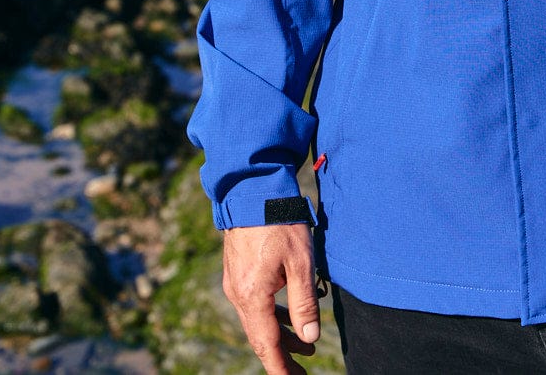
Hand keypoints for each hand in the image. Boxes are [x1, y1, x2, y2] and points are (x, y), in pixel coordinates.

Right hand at [222, 222, 321, 374]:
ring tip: (306, 345)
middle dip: (282, 356)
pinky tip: (287, 314)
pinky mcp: (237, 271)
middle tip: (304, 370)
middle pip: (260, 336)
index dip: (281, 366)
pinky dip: (272, 315)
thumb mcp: (300, 262)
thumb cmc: (279, 222)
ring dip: (280, 334)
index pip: (267, 344)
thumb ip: (304, 302)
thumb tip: (310, 337)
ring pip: (257, 320)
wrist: (252, 189)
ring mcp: (235, 282)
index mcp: (252, 296)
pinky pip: (254, 303)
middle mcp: (238, 294)